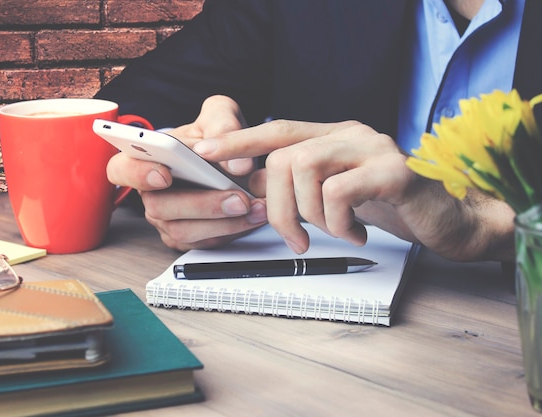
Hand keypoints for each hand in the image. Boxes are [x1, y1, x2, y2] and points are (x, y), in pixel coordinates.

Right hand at [106, 95, 266, 250]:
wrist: (233, 159)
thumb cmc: (215, 136)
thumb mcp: (220, 116)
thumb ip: (224, 125)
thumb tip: (235, 164)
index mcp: (145, 159)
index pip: (121, 169)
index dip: (137, 174)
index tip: (165, 174)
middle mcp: (151, 193)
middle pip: (158, 207)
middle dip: (200, 204)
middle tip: (236, 197)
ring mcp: (167, 219)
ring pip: (183, 231)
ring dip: (222, 221)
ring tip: (253, 206)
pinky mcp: (188, 238)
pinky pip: (204, 242)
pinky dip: (233, 230)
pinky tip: (254, 215)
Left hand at [193, 119, 514, 260]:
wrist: (448, 218)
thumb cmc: (388, 206)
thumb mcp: (335, 195)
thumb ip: (299, 185)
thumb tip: (252, 184)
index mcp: (334, 137)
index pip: (277, 130)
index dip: (239, 141)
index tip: (207, 154)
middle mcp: (350, 134)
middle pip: (284, 156)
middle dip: (276, 206)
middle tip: (294, 238)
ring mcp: (373, 148)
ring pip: (305, 170)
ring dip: (308, 216)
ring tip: (333, 233)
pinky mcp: (394, 171)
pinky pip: (339, 192)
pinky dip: (337, 223)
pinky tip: (355, 233)